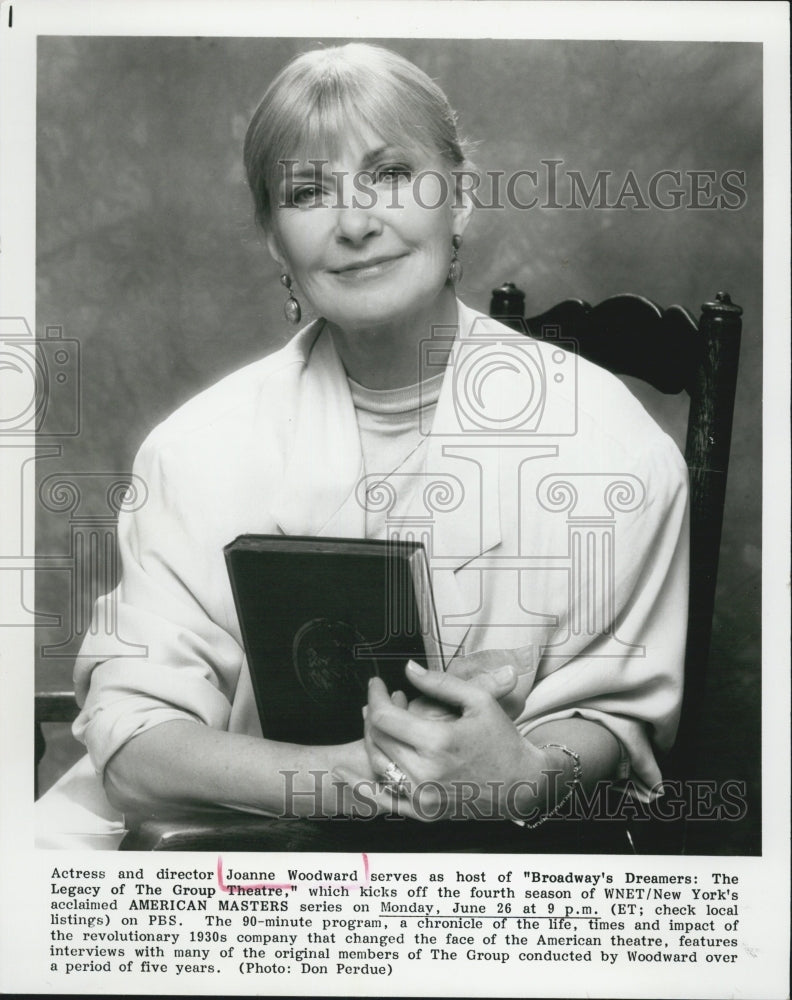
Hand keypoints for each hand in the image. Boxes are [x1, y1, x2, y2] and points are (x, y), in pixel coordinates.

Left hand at [334, 662, 548, 821]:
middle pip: (378, 739)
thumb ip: (440, 683)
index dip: (375, 695)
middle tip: (380, 698)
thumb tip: (406, 669)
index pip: (386, 717)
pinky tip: (343, 773)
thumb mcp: (478, 701)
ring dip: (370, 739)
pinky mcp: (423, 813)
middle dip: (373, 713)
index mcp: (439, 742)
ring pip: (377, 765)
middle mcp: (426, 773)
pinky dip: (360, 786)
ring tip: (375, 722)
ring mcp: (423, 797)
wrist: (523, 785)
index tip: (376, 683)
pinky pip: (383, 799)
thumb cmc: (502, 739)